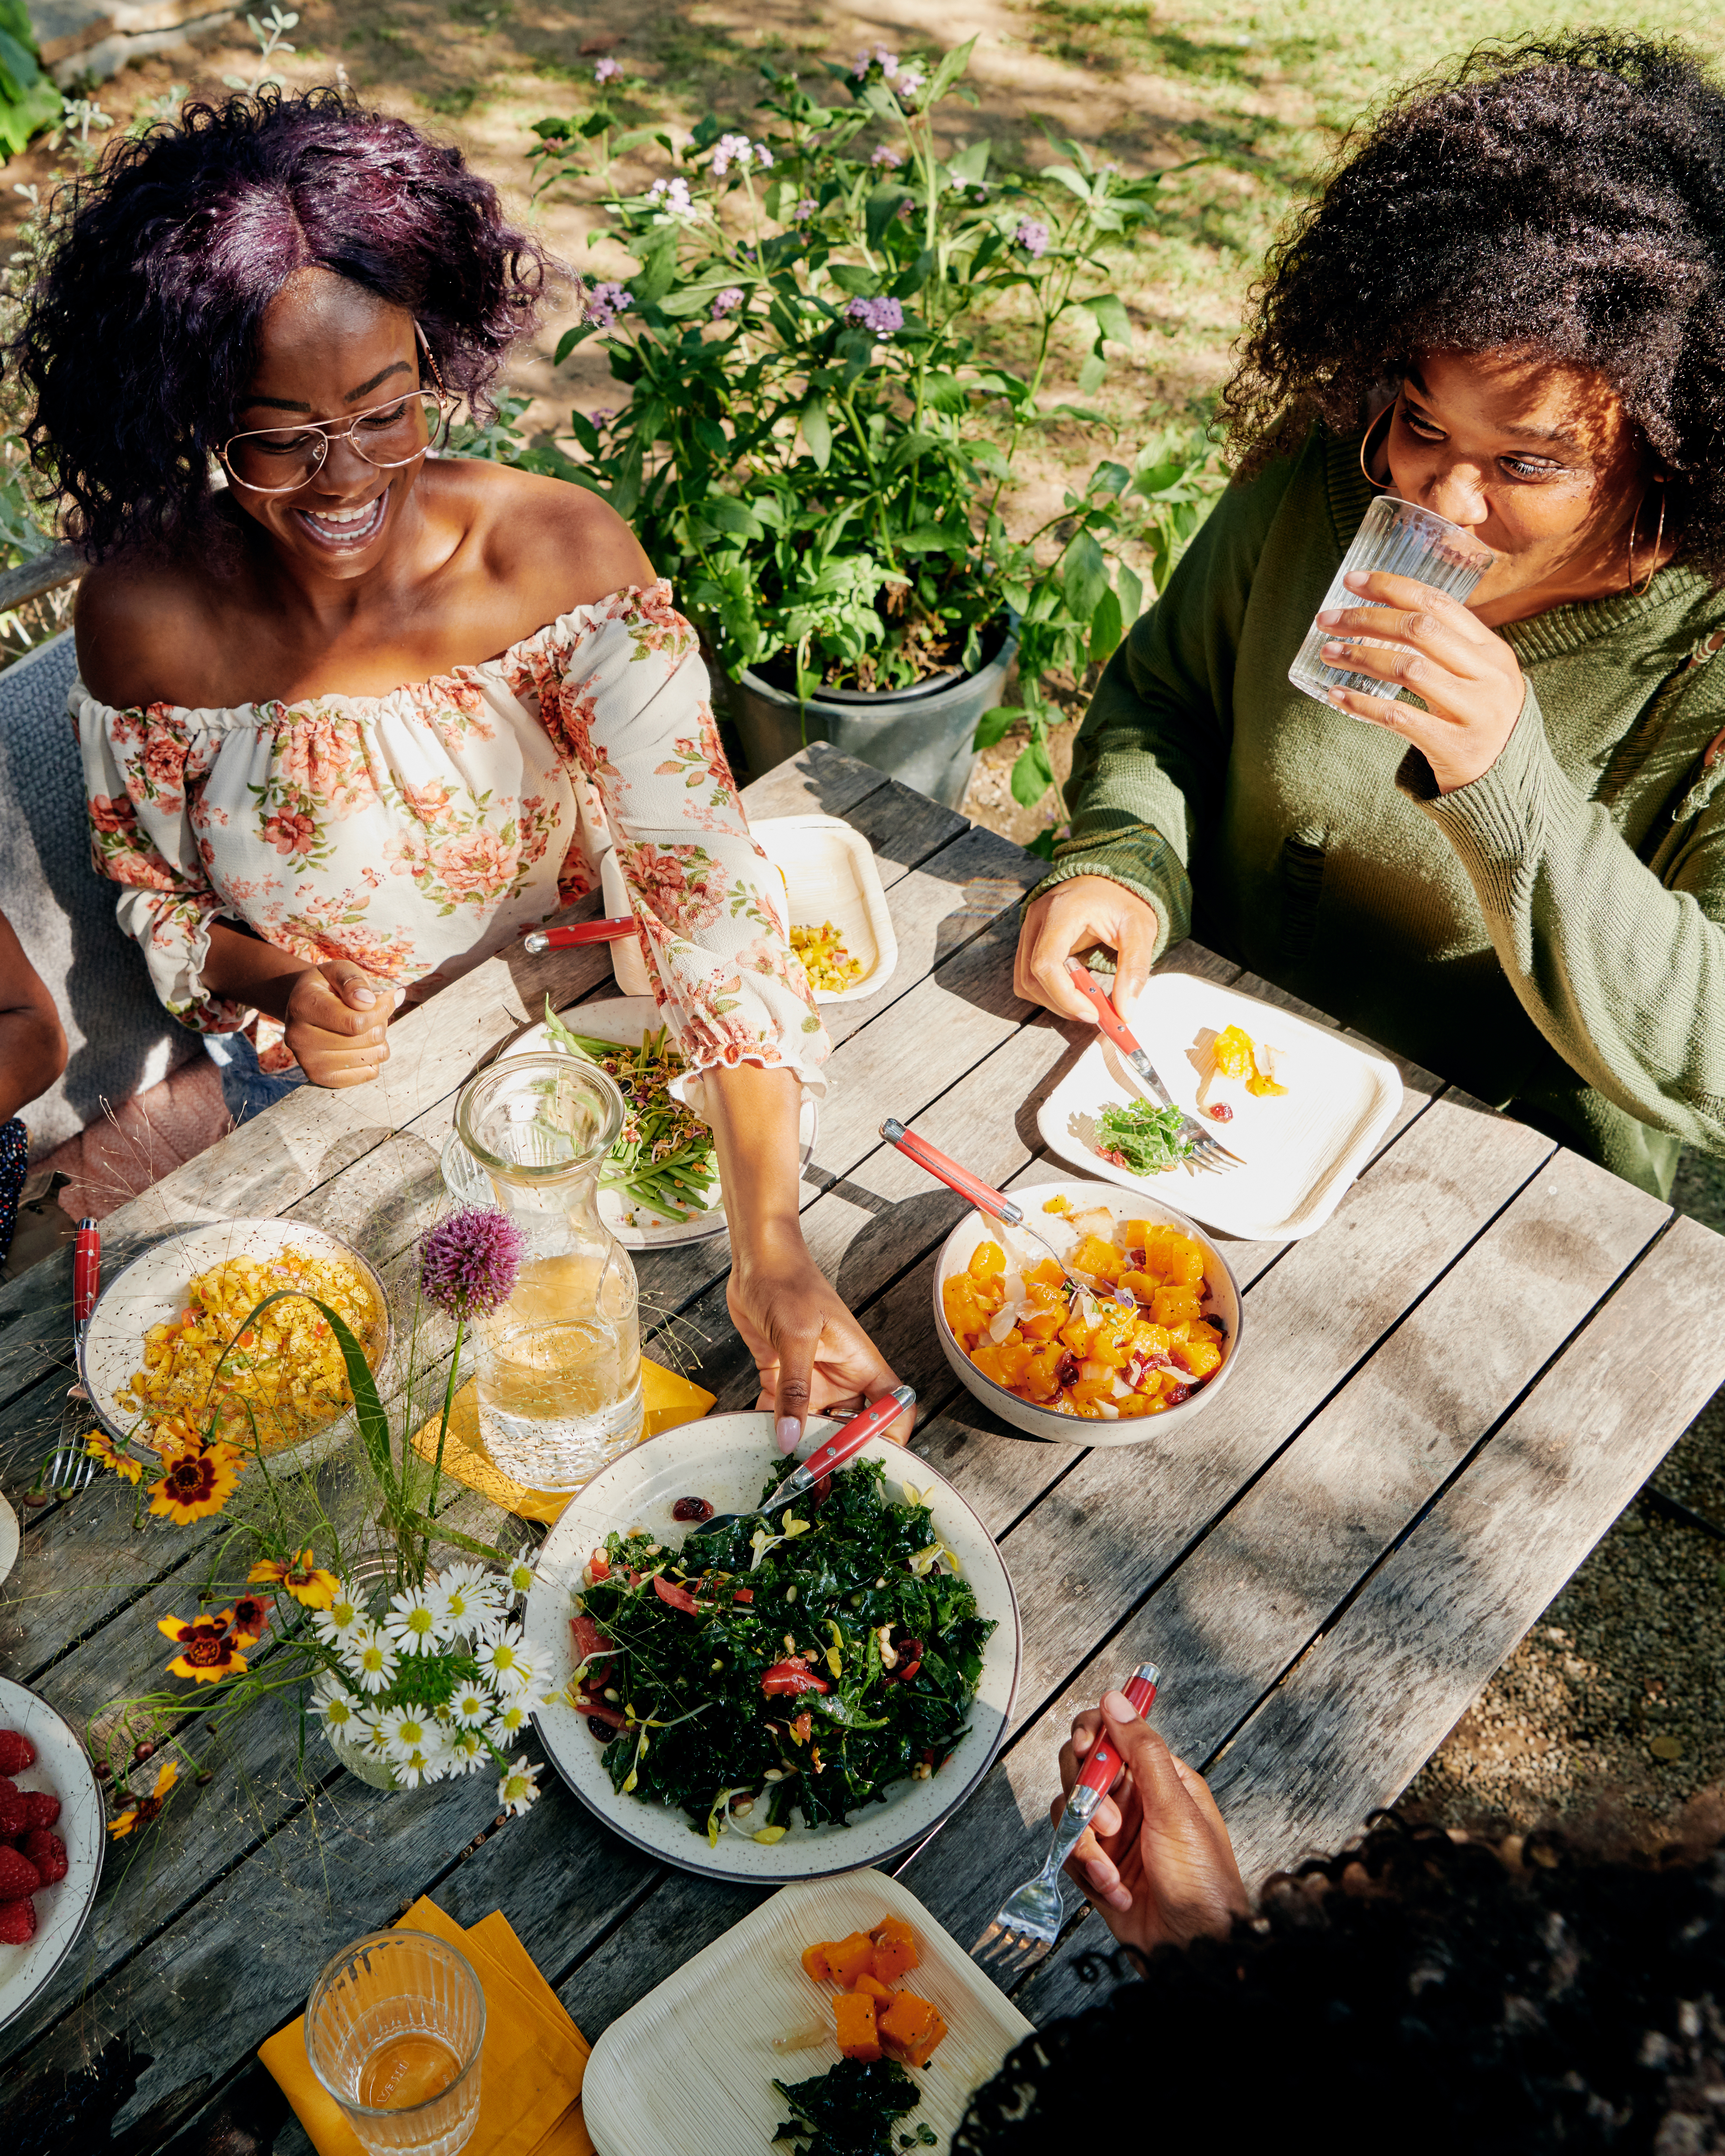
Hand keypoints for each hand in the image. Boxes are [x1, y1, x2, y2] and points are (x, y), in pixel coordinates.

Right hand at [283, 961, 396, 1087]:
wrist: (305, 1007)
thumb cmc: (328, 987)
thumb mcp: (339, 970)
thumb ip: (354, 981)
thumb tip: (369, 1001)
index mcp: (302, 1007)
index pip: (358, 1022)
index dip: (383, 1009)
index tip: (387, 997)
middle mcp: (299, 1038)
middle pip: (368, 1039)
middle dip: (380, 1022)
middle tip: (371, 1012)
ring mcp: (309, 1063)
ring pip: (373, 1057)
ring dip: (379, 1041)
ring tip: (364, 1027)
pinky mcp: (321, 1079)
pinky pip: (369, 1073)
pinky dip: (373, 1058)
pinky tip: (359, 1045)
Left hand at [727, 1220, 911, 1455]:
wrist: (756, 1258)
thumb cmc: (790, 1282)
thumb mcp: (797, 1336)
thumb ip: (795, 1390)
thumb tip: (792, 1439)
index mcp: (861, 1363)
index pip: (892, 1409)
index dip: (890, 1438)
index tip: (874, 1467)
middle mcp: (840, 1375)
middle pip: (850, 1425)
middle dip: (837, 1452)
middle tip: (818, 1482)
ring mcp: (810, 1377)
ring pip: (812, 1423)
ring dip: (800, 1443)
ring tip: (785, 1471)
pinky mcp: (781, 1375)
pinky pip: (779, 1411)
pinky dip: (768, 1425)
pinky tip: (754, 1439)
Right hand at [1014, 876, 1159, 1025]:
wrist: (1109, 879)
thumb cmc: (1124, 900)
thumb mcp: (1140, 930)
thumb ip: (1134, 970)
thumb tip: (1126, 1012)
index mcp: (1062, 910)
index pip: (1046, 963)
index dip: (1065, 996)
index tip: (1092, 1014)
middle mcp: (1037, 918)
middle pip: (1032, 976)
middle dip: (1062, 1004)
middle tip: (1094, 1014)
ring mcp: (1029, 928)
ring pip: (1025, 980)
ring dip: (1053, 1001)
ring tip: (1085, 1002)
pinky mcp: (1030, 939)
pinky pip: (1027, 975)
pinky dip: (1047, 991)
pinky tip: (1072, 988)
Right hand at [1051, 1689, 1248, 1956]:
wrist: (1192, 1951)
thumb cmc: (1203, 1882)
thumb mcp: (1177, 1809)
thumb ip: (1142, 1751)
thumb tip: (1117, 1699)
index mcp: (1158, 1776)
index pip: (1113, 1731)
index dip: (1093, 1732)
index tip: (1090, 1749)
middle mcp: (1133, 1799)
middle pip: (1081, 1766)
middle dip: (1087, 1795)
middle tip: (1107, 1821)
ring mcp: (1112, 1833)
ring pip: (1068, 1809)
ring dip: (1086, 1842)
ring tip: (1113, 1869)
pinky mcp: (1095, 1865)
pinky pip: (1067, 1849)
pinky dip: (1086, 1870)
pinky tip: (1115, 1889)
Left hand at [1315, 568, 1525, 791]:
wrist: (1506, 779)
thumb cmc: (1478, 718)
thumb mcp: (1478, 675)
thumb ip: (1447, 646)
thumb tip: (1382, 611)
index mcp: (1491, 650)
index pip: (1438, 603)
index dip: (1392, 587)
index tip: (1352, 581)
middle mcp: (1487, 675)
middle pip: (1419, 630)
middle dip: (1367, 618)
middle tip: (1327, 620)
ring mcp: (1473, 711)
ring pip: (1408, 669)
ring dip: (1360, 656)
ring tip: (1328, 653)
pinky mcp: (1453, 745)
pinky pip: (1398, 718)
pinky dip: (1363, 705)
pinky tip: (1337, 695)